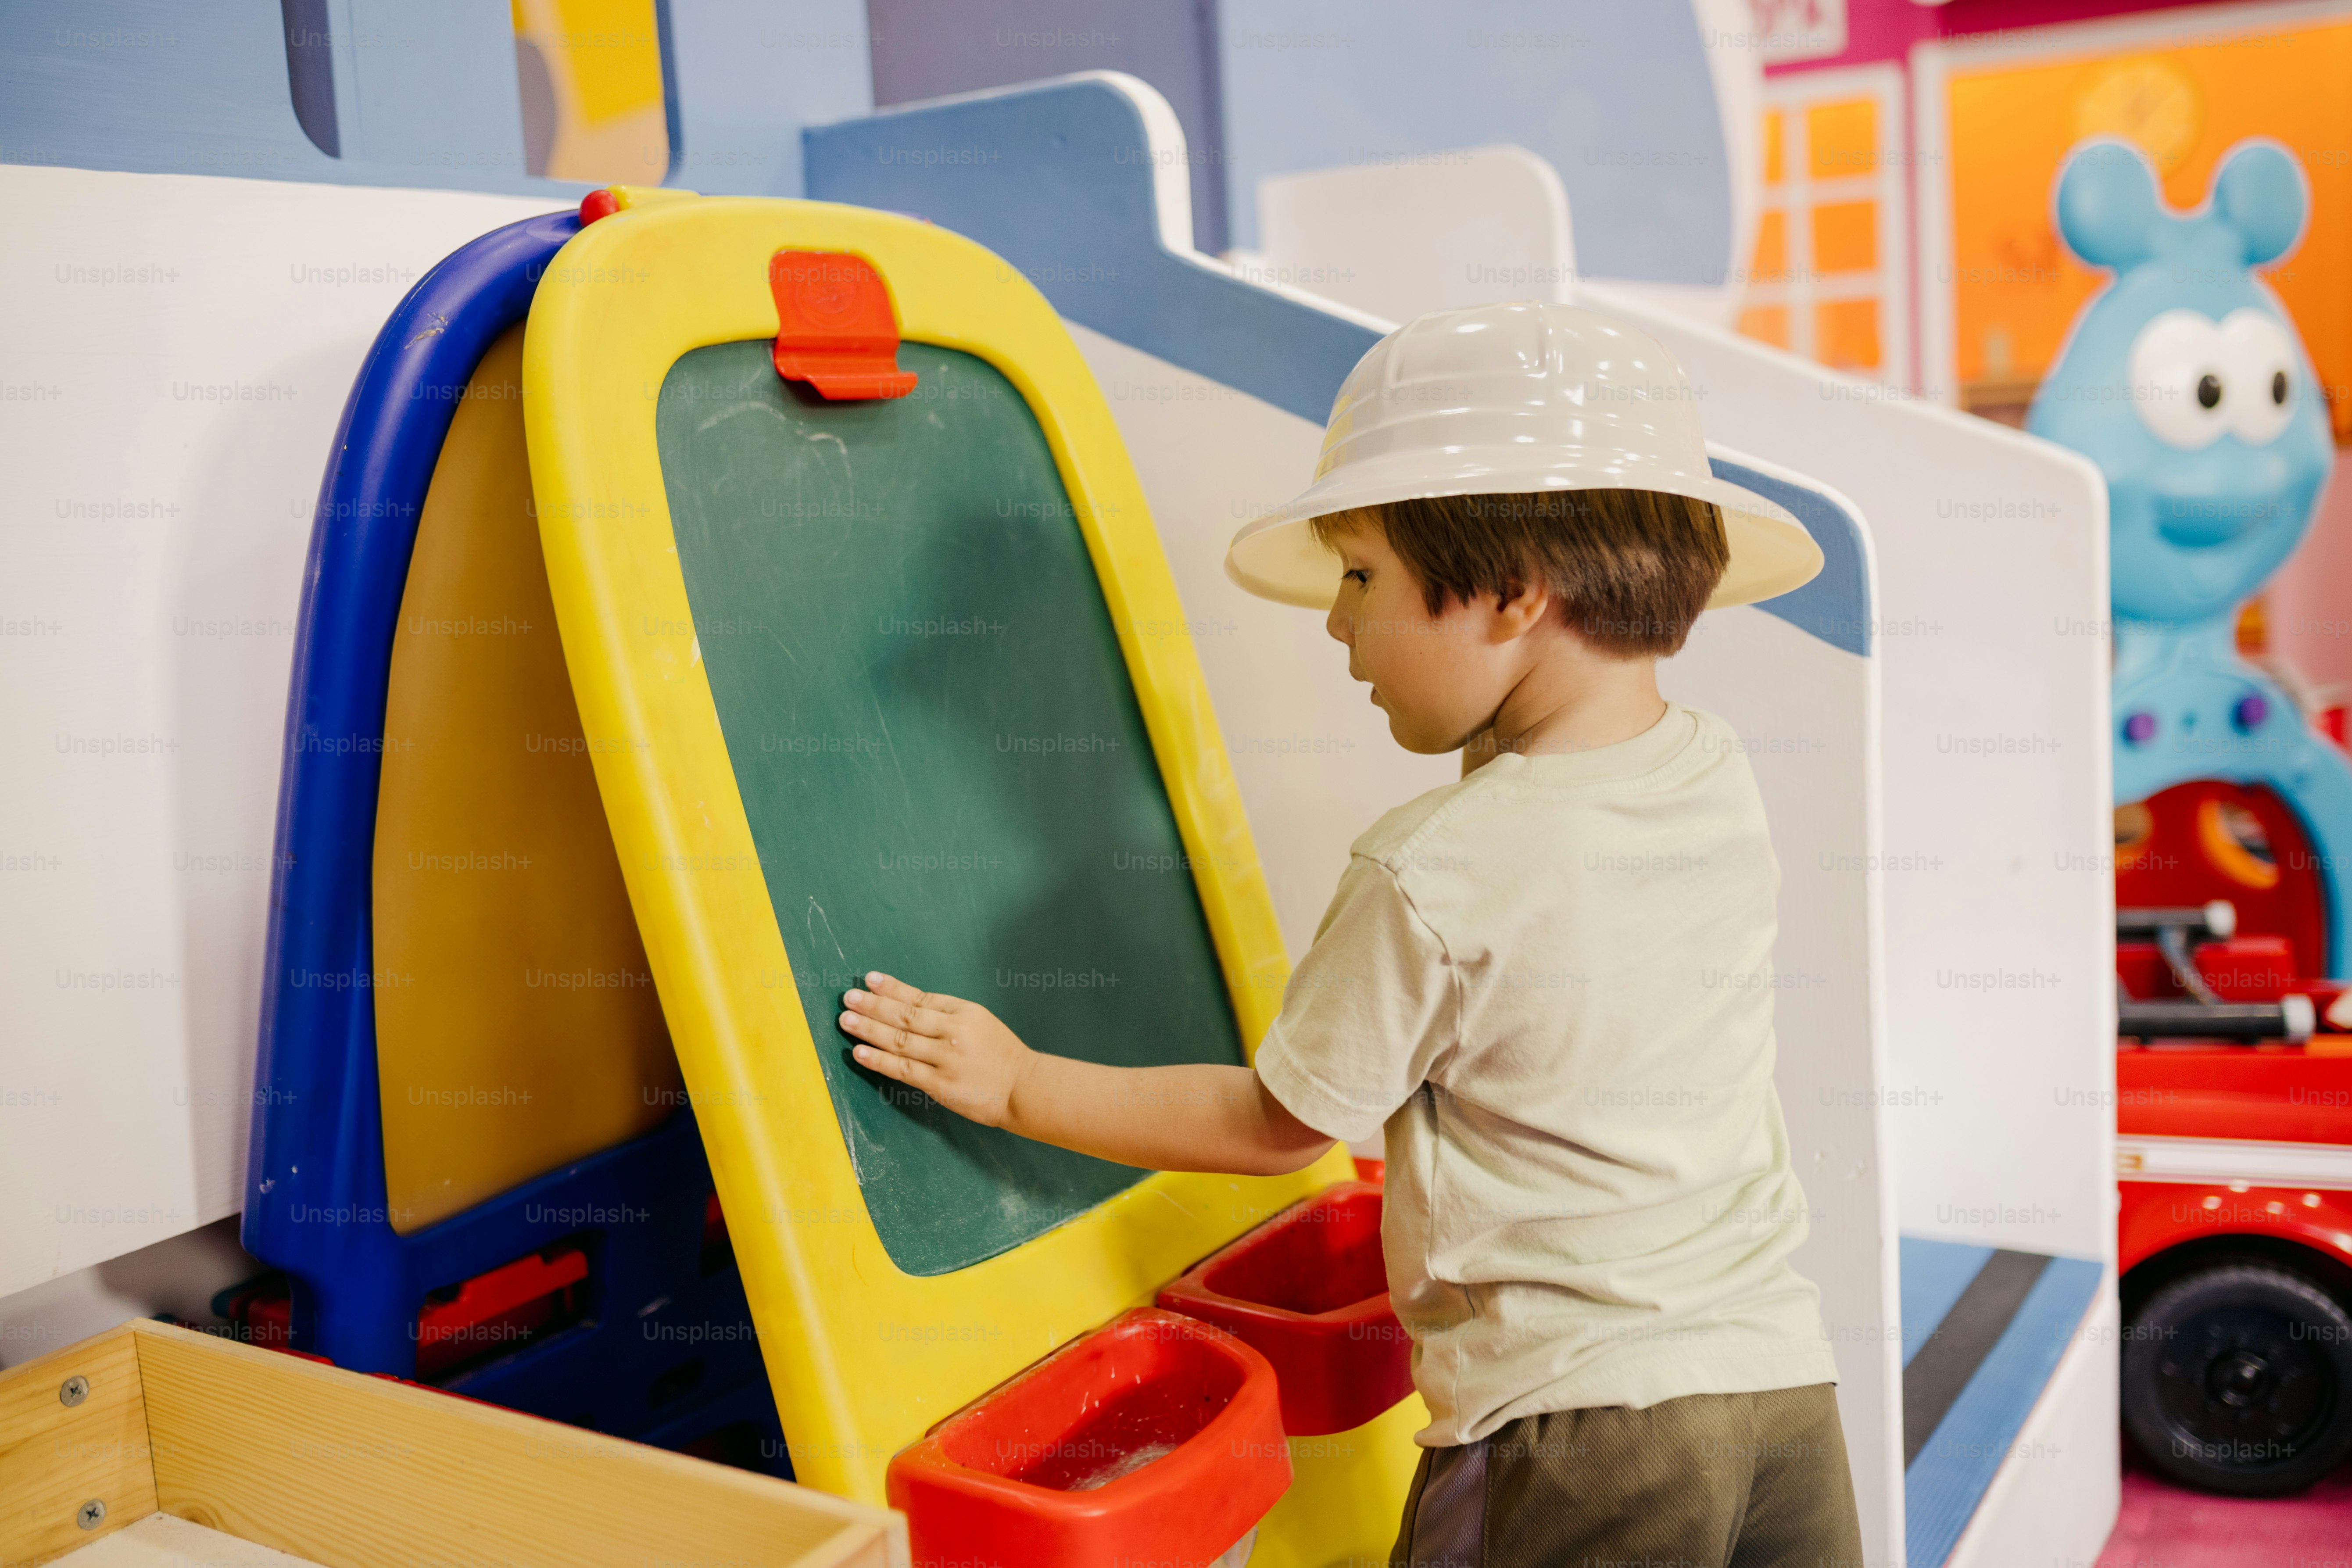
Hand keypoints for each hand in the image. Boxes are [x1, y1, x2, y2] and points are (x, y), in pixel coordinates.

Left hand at [839, 971, 1030, 1127]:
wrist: (1023, 1089)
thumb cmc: (1001, 1055)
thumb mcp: (979, 1022)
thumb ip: (948, 1015)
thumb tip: (908, 1005)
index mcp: (963, 1013)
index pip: (920, 997)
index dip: (892, 988)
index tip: (870, 979)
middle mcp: (953, 1032)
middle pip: (905, 1016)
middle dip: (873, 1005)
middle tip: (849, 997)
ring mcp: (945, 1059)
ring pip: (899, 1040)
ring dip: (869, 1029)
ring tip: (846, 1020)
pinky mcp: (939, 1084)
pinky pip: (902, 1069)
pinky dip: (878, 1060)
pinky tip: (859, 1052)